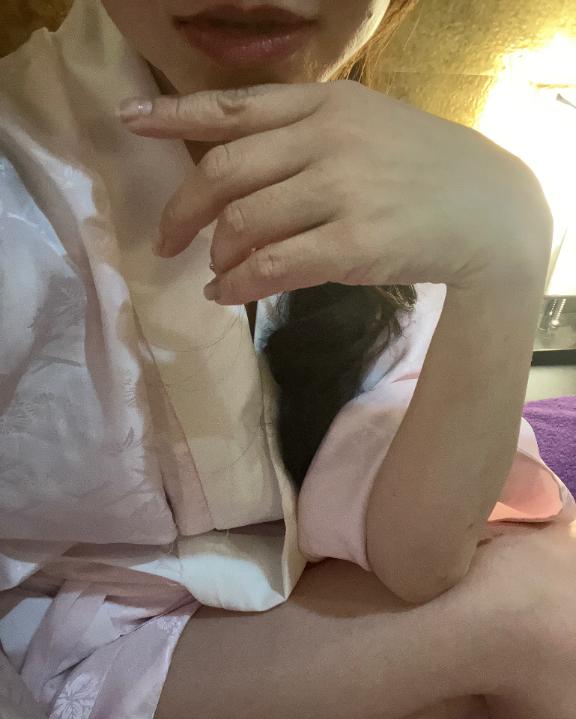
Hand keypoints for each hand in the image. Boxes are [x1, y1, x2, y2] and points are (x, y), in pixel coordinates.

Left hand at [120, 81, 550, 304]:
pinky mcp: (353, 244)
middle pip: (223, 172)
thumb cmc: (421, 168)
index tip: (129, 123)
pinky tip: (226, 294)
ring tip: (214, 273)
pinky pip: (272, 266)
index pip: (232, 107)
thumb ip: (301, 136)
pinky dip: (238, 284)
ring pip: (242, 225)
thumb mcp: (363, 127)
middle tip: (166, 240)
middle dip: (182, 211)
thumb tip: (234, 174)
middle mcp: (327, 141)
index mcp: (324, 105)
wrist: (489, 209)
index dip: (173, 116)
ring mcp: (341, 191)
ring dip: (215, 255)